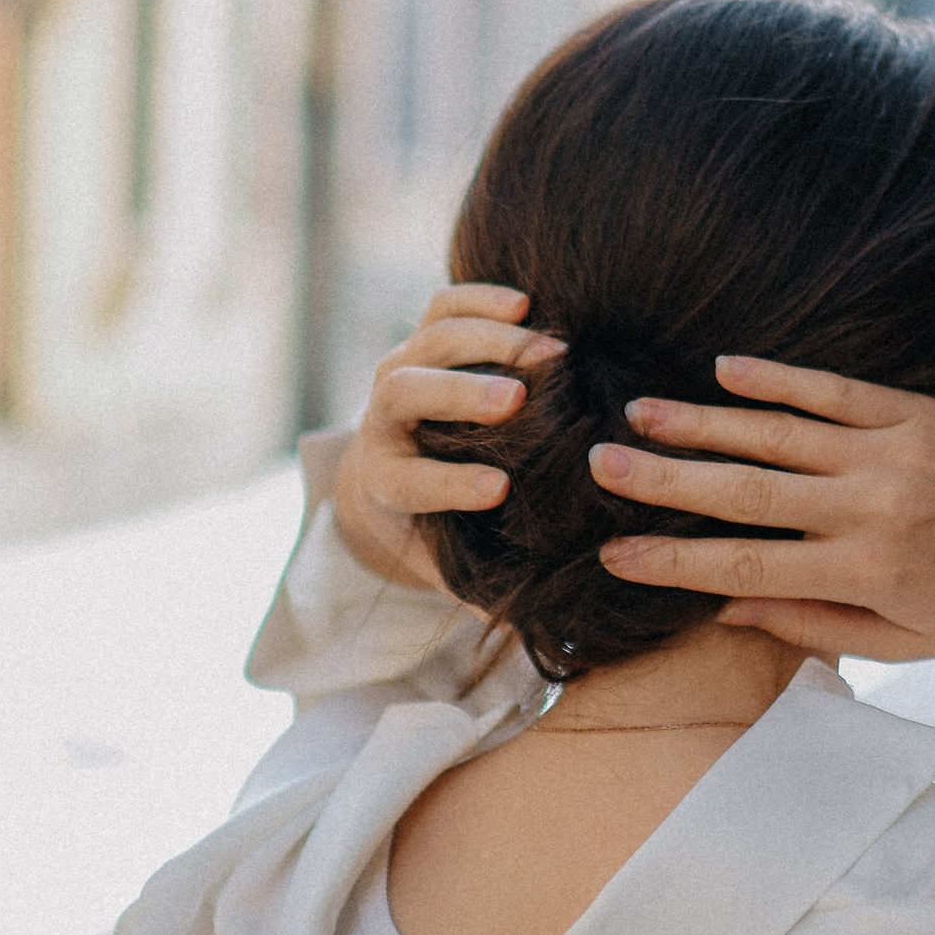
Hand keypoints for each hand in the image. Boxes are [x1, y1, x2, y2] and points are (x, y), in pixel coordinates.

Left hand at [333, 286, 562, 589]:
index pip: (409, 482)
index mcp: (386, 486)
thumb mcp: (453, 564)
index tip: (498, 489)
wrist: (394, 469)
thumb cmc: (438, 527)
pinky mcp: (420, 339)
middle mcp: (383, 423)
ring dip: (486, 341)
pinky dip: (478, 299)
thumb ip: (489, 590)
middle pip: (406, 394)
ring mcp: (399, 372)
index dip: (450, 485)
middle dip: (459, 395)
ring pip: (428, 341)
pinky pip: (441, 307)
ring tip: (549, 349)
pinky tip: (527, 305)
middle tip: (517, 400)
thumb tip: (551, 634)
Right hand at [589, 357, 934, 667]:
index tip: (612, 556)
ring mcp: (894, 453)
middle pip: (746, 493)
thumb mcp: (905, 644)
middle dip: (665, 480)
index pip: (746, 569)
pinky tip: (725, 372)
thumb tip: (727, 606)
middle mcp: (873, 509)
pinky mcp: (917, 414)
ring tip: (637, 410)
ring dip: (702, 422)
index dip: (674, 565)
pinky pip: (834, 391)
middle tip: (596, 465)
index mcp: (867, 575)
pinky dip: (778, 380)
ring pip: (779, 433)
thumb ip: (815, 623)